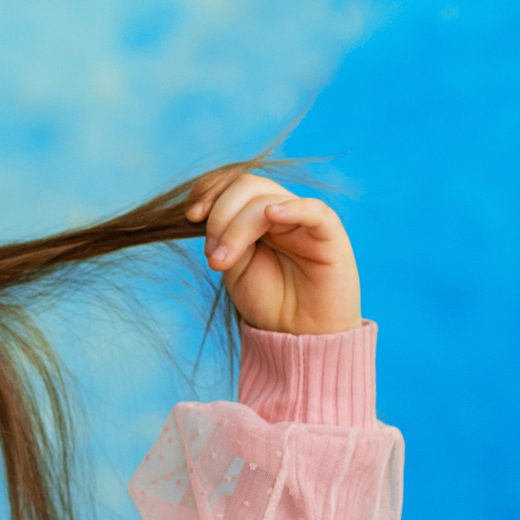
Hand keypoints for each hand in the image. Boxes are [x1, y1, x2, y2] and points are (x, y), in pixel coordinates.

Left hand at [187, 170, 361, 335]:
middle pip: (247, 187)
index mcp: (256, 215)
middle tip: (212, 255)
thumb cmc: (268, 301)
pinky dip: (292, 208)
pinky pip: (314, 211)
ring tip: (223, 261)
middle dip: (220, 216)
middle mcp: (280, 211)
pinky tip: (272, 215)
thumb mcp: (233, 266)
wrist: (298, 335)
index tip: (191, 216)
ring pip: (268, 199)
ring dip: (237, 228)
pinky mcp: (329, 235)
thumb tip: (203, 214)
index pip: (233, 183)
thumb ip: (223, 236)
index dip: (210, 191)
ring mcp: (304, 221)